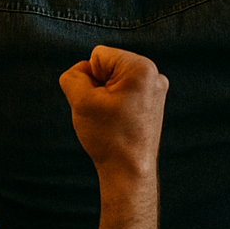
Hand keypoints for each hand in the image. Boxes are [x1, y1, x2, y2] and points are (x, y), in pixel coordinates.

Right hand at [60, 46, 168, 182]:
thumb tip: (80, 71)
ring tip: (112, 118)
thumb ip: (73, 76)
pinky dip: (117, 102)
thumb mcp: (80, 101)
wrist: (129, 172)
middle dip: (99, 85)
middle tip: (106, 113)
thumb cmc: (108, 137)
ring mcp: (156, 89)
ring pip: (115, 79)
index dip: (90, 78)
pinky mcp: (153, 102)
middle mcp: (154, 74)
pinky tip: (119, 121)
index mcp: (141, 67)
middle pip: (108, 65)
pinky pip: (125, 91)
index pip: (98, 55)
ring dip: (106, 95)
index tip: (100, 103)